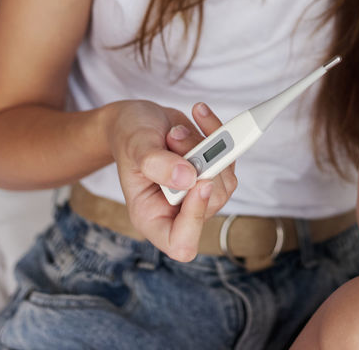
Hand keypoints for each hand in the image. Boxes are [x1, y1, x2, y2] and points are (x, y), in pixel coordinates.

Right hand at [106, 100, 237, 261]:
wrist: (137, 120)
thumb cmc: (129, 137)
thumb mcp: (135, 146)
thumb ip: (157, 164)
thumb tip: (188, 179)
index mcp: (150, 217)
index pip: (181, 243)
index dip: (195, 219)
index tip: (198, 182)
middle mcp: (176, 210)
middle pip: (211, 204)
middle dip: (201, 165)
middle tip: (175, 136)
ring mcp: (197, 192)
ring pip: (225, 181)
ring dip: (206, 147)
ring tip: (177, 129)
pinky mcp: (212, 171)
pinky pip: (230, 158)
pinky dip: (218, 133)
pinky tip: (200, 115)